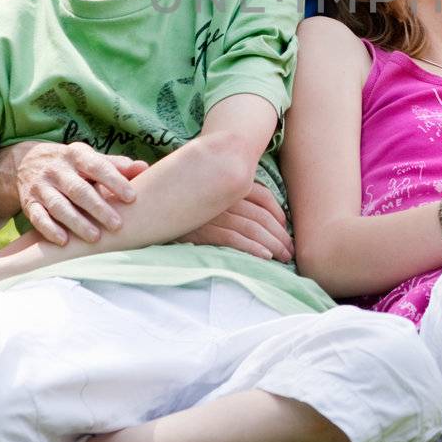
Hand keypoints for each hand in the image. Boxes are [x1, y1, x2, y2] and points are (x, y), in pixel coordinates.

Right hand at [11, 142, 142, 245]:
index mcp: (76, 155)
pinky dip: (49, 229)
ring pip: (58, 205)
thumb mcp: (89, 158)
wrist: (24, 161)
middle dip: (98, 207)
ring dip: (76, 222)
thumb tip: (144, 167)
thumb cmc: (70, 164)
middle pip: (78, 189)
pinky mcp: (29, 203)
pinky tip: (64, 241)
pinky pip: (37, 217)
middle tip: (117, 225)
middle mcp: (57, 169)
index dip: (115, 181)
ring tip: (95, 237)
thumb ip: (116, 165)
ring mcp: (41, 186)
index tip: (132, 197)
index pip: (97, 166)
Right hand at [175, 180, 293, 262]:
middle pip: (261, 215)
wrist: (150, 211)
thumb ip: (228, 197)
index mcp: (226, 185)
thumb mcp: (206, 194)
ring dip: (273, 244)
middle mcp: (222, 197)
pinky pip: (234, 239)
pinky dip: (253, 248)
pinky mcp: (203, 230)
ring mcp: (213, 213)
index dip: (278, 212)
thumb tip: (257, 215)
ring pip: (252, 228)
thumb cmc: (181, 204)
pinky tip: (265, 257)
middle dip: (280, 234)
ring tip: (284, 257)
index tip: (286, 226)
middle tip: (291, 249)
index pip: (262, 196)